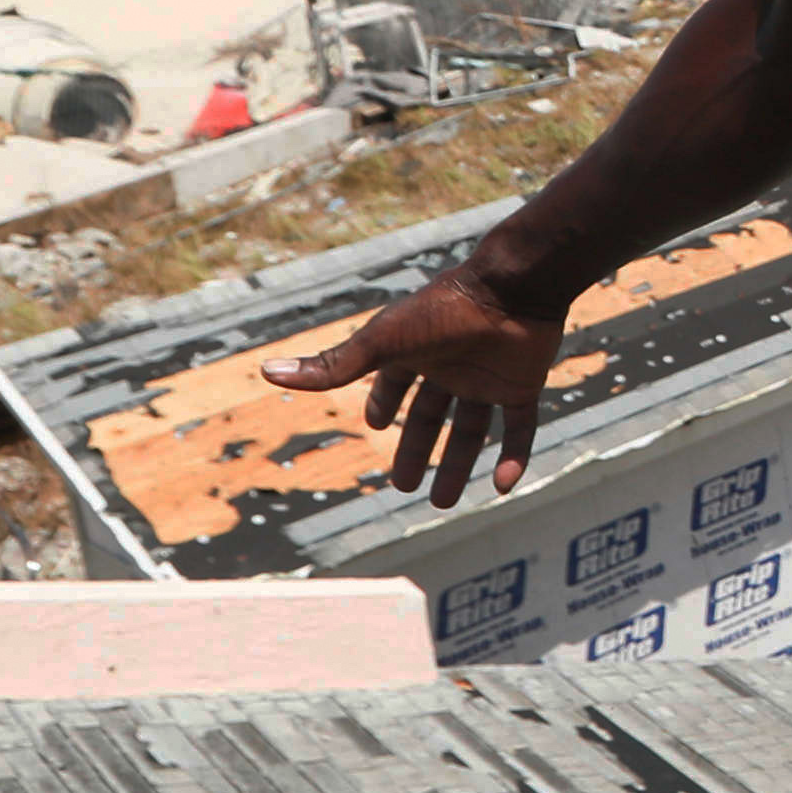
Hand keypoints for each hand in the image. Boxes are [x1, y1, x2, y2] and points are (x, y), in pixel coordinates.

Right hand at [268, 263, 577, 506]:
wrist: (513, 289)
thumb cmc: (443, 310)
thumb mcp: (382, 343)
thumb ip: (333, 365)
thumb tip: (267, 371)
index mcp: (417, 350)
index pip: (396, 382)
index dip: (385, 402)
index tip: (375, 426)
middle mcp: (453, 364)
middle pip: (431, 415)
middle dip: (417, 449)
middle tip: (405, 486)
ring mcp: (489, 376)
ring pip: (474, 429)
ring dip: (459, 465)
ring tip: (442, 503)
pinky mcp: (524, 384)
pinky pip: (521, 427)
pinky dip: (515, 456)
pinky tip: (503, 487)